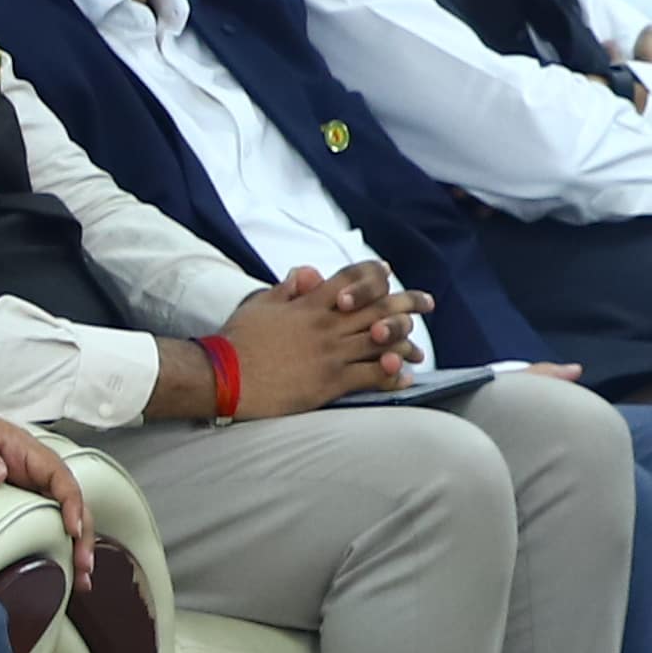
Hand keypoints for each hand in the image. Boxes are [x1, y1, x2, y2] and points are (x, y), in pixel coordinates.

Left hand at [0, 379, 91, 576]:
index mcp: (23, 448)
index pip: (59, 476)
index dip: (72, 503)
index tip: (72, 529)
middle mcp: (28, 467)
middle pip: (67, 501)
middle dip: (82, 534)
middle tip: (83, 568)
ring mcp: (20, 484)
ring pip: (57, 514)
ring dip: (72, 544)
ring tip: (79, 579)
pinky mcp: (7, 498)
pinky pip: (35, 520)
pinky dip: (49, 542)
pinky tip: (56, 566)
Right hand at [220, 274, 430, 415]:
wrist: (225, 375)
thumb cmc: (237, 341)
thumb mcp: (259, 305)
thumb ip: (286, 288)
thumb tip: (306, 273)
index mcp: (310, 304)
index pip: (350, 279)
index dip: (373, 273)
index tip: (389, 271)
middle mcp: (326, 324)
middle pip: (377, 307)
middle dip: (406, 302)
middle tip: (427, 302)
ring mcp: (331, 353)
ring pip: (381, 341)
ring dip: (404, 341)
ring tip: (419, 348)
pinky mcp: (330, 381)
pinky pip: (372, 376)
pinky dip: (392, 375)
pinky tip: (404, 377)